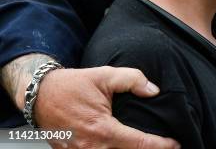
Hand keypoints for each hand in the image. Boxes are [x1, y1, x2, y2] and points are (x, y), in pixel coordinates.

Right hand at [35, 66, 179, 148]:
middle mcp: (92, 148)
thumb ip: (132, 79)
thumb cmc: (71, 85)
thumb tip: (153, 90)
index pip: (140, 144)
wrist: (39, 95)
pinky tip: (126, 146)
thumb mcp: (105, 75)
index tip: (175, 143)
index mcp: (103, 130)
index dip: (161, 145)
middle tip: (165, 146)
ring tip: (147, 146)